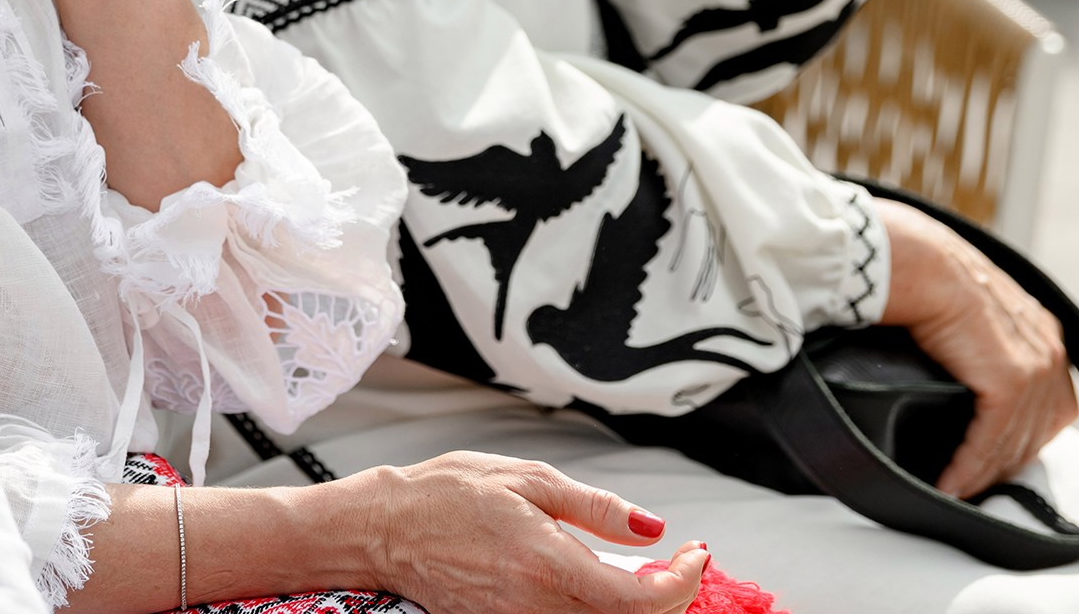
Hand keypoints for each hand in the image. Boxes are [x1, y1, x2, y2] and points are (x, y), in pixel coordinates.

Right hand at [358, 453, 706, 613]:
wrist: (384, 530)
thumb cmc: (445, 495)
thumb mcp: (525, 478)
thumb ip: (595, 507)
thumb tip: (654, 527)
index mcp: (548, 565)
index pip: (642, 600)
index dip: (683, 581)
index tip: (695, 552)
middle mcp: (538, 608)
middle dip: (671, 596)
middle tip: (680, 559)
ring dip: (639, 607)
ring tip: (646, 572)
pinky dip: (602, 611)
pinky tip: (604, 583)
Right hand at [878, 199, 1078, 496]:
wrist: (913, 260)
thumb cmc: (923, 271)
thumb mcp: (966, 305)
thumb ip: (976, 336)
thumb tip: (951, 357)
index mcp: (1042, 330)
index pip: (1048, 405)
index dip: (1019, 437)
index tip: (988, 459)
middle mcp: (1048, 350)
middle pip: (1035, 430)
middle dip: (1003, 462)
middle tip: (969, 483)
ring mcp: (1035, 368)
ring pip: (1012, 442)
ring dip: (981, 472)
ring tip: (952, 489)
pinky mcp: (1010, 383)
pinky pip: (990, 441)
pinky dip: (968, 467)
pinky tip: (947, 484)